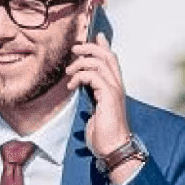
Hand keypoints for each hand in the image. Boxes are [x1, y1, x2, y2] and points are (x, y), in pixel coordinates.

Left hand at [69, 32, 129, 157]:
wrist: (112, 148)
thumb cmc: (103, 135)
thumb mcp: (95, 113)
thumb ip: (92, 100)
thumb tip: (82, 97)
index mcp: (114, 88)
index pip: (112, 60)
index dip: (104, 46)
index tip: (95, 36)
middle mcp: (117, 86)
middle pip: (107, 56)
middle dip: (90, 48)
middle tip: (75, 48)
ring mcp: (114, 90)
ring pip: (99, 62)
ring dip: (80, 63)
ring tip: (68, 72)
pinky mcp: (109, 96)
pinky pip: (93, 76)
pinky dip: (80, 76)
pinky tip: (71, 85)